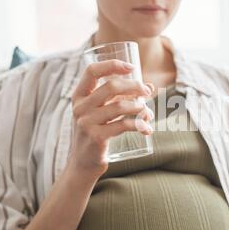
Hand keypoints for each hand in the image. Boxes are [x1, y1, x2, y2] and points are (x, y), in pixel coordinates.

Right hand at [68, 60, 154, 179]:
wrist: (83, 164)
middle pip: (111, 86)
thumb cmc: (96, 133)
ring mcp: (86, 123)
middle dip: (134, 86)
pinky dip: (139, 125)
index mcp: (79, 96)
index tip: (131, 67)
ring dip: (140, 108)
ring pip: (120, 106)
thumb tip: (149, 87)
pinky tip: (147, 129)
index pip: (92, 71)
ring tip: (148, 114)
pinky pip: (123, 125)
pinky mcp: (96, 138)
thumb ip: (121, 98)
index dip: (112, 65)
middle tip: (147, 92)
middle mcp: (80, 107)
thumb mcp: (102, 113)